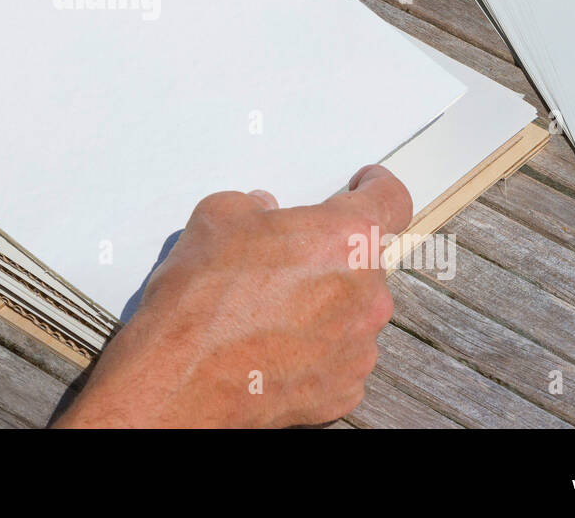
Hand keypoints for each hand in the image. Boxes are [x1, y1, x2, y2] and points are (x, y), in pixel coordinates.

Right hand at [55, 165, 411, 427]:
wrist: (183, 376)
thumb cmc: (202, 300)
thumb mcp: (218, 216)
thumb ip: (253, 207)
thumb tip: (259, 212)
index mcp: (346, 238)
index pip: (391, 200)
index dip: (378, 187)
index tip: (369, 186)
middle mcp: (366, 293)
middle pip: (363, 262)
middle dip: (327, 257)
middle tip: (280, 262)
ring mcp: (359, 346)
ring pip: (351, 311)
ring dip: (321, 305)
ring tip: (267, 311)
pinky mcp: (344, 387)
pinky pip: (339, 356)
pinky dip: (314, 349)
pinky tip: (272, 346)